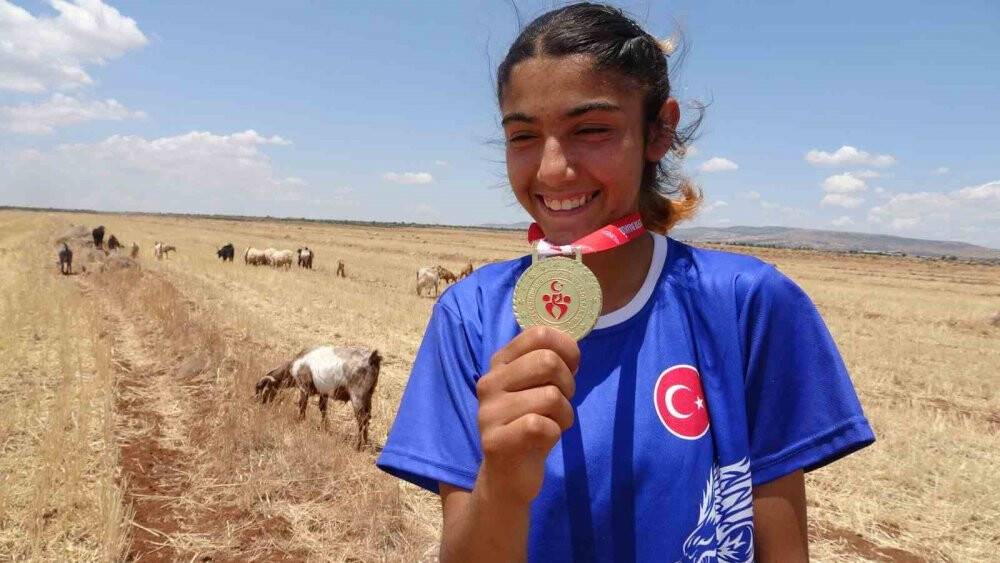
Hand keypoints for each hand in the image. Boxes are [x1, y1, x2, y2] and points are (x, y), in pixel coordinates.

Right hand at [474, 326, 579, 505]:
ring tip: (553, 423)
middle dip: (568, 383)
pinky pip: (542, 425)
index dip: (566, 348)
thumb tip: (572, 343)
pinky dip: (554, 433)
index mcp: (499, 363)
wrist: (508, 477)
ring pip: (550, 396)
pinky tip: (545, 439)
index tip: (571, 367)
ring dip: (565, 413)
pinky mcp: (495, 441)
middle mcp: (489, 382)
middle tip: (562, 402)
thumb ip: (547, 362)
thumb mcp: (536, 387)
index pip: (538, 334)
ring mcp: (489, 412)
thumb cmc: (529, 425)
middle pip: (548, 362)